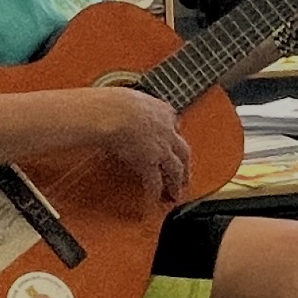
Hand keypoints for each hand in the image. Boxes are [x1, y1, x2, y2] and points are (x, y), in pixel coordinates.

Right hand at [102, 88, 191, 204]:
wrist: (111, 112)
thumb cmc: (113, 103)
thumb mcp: (129, 97)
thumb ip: (134, 105)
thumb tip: (123, 105)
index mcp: (162, 111)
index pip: (174, 125)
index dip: (174, 136)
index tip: (172, 142)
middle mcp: (167, 130)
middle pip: (183, 151)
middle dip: (185, 165)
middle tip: (184, 176)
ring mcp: (161, 148)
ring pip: (176, 169)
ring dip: (176, 183)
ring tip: (175, 194)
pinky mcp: (150, 163)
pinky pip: (155, 181)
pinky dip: (154, 192)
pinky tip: (153, 200)